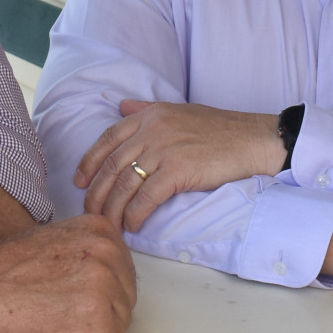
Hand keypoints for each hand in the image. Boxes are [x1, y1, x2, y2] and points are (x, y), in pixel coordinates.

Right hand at [0, 215, 136, 332]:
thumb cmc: (6, 268)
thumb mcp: (59, 239)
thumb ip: (89, 250)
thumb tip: (109, 270)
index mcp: (102, 230)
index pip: (123, 272)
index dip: (98, 289)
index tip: (69, 288)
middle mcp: (108, 251)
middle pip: (126, 297)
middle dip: (100, 308)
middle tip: (60, 304)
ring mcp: (104, 283)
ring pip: (121, 320)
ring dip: (93, 326)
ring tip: (58, 314)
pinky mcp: (96, 316)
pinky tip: (60, 329)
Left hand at [77, 100, 285, 231]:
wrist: (253, 139)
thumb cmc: (220, 129)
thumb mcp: (179, 111)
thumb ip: (146, 110)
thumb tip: (122, 105)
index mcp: (150, 115)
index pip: (107, 138)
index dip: (89, 162)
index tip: (79, 182)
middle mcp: (152, 129)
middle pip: (111, 165)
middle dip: (96, 193)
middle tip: (89, 213)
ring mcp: (164, 149)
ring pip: (125, 184)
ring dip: (113, 210)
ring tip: (109, 226)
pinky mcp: (178, 171)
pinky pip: (146, 198)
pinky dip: (136, 215)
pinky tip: (133, 226)